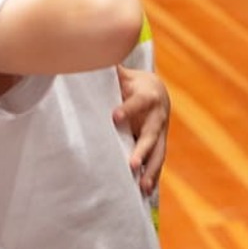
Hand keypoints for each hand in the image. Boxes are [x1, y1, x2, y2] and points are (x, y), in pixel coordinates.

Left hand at [113, 66, 170, 194]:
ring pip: (158, 154)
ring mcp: (161, 134)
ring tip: (142, 186)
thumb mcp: (123, 74)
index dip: (127, 108)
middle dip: (142, 150)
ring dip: (151, 170)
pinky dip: (152, 178)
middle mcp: (158, 117)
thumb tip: (86, 54)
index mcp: (148, 96)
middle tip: (132, 163)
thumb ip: (109, 71)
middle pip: (151, 135)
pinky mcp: (159, 147)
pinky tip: (145, 194)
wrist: (157, 91)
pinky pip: (157, 164)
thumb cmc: (132, 83)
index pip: (138, 102)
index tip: (113, 116)